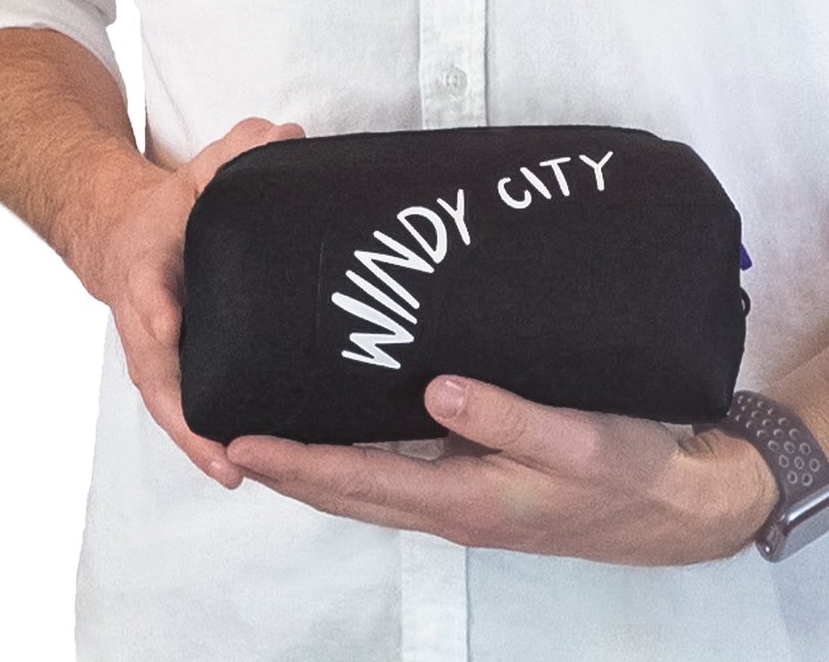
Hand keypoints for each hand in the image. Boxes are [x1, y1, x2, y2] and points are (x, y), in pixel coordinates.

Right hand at [90, 117, 303, 488]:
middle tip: (222, 455)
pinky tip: (240, 463)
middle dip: (183, 416)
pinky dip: (202, 435)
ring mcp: (151, 348)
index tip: (169, 328)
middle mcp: (143, 317)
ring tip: (235, 475)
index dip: (157, 309)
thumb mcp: (198, 169)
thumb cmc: (168, 206)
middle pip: (155, 372)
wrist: (121, 234)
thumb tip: (291, 136)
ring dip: (194, 440)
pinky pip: (181, 404)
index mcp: (146, 265)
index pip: (147, 287)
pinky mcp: (168, 365)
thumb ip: (239, 150)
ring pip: (166, 401)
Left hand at [228, 376, 778, 563]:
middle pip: (345, 492)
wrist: (671, 508)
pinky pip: (394, 471)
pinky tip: (342, 428)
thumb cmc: (626, 475)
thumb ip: (508, 418)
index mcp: (462, 501)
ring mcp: (457, 497)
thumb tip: (437, 390)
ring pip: (364, 486)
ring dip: (312, 467)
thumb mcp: (578, 442)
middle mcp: (447, 506)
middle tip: (227, 437)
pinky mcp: (471, 482)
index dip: (295, 464)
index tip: (238, 443)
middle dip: (284, 470)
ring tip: (268, 433)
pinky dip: (353, 458)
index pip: (357, 482)